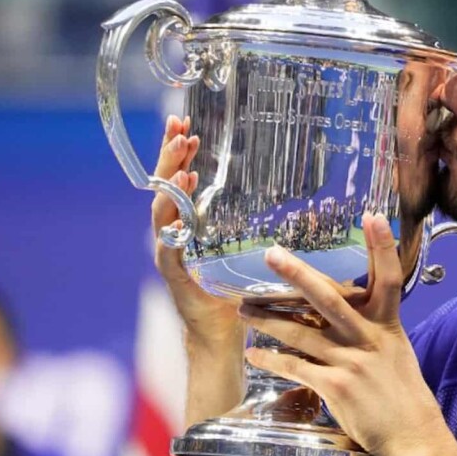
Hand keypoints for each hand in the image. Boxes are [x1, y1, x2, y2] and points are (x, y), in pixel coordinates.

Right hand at [151, 115, 240, 343]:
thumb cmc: (238, 286)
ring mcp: (170, 253)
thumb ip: (254, 218)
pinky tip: (178, 214)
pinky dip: (171, 231)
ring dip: (171, 188)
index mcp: (189, 221)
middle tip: (178, 130)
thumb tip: (294, 185)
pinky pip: (168, 250)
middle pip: (165, 187)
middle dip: (170, 157)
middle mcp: (173, 232)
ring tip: (183, 166)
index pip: (179, 177)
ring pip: (162, 213)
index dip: (178, 151)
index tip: (184, 124)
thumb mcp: (246, 244)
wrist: (222, 331)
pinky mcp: (175, 276)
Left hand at [241, 213, 456, 455]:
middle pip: (329, 298)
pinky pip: (295, 367)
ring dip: (268, 320)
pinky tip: (255, 354)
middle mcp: (369, 338)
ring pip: (301, 333)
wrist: (411, 432)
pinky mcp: (335, 386)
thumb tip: (341, 311)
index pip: (389, 278)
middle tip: (272, 255)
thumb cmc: (402, 392)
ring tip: (244, 309)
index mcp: (387, 324)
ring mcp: (351, 361)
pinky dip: (272, 360)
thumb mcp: (394, 350)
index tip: (373, 216)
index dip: (382, 246)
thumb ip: (370, 328)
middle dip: (298, 275)